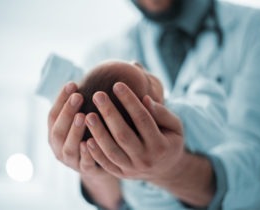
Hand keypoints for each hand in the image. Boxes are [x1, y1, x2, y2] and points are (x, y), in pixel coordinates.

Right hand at [48, 82, 120, 208]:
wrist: (100, 164)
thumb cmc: (94, 134)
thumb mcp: (88, 118)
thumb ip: (91, 100)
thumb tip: (120, 68)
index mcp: (56, 132)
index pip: (53, 114)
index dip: (60, 99)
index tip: (73, 84)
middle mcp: (59, 147)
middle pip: (57, 130)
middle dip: (66, 112)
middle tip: (78, 96)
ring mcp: (71, 161)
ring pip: (68, 147)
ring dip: (74, 131)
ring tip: (84, 116)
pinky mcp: (85, 170)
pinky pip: (84, 164)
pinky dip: (86, 154)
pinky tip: (92, 142)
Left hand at [85, 82, 214, 206]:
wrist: (165, 169)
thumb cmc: (169, 140)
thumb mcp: (174, 126)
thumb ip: (162, 113)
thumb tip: (144, 98)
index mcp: (161, 145)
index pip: (143, 119)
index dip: (129, 101)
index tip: (117, 84)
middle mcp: (146, 159)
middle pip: (123, 135)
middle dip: (109, 114)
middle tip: (98, 95)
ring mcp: (132, 169)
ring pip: (111, 151)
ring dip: (98, 132)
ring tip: (87, 115)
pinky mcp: (121, 174)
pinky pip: (106, 164)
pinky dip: (95, 153)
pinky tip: (85, 139)